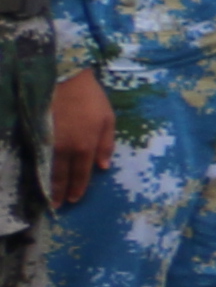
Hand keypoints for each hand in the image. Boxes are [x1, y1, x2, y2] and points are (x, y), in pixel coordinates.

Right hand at [43, 70, 113, 206]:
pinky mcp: (37, 135)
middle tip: (57, 206)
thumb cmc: (91, 99)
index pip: (81, 173)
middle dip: (60, 192)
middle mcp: (67, 148)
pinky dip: (37, 170)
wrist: (66, 80)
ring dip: (47, 186)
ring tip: (47, 198)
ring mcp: (50, 143)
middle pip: (62, 176)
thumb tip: (104, 167)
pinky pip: (37, 158)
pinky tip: (36, 177)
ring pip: (48, 170)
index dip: (78, 188)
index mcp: (87, 145)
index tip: (75, 199)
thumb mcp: (108, 119)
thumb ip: (106, 144)